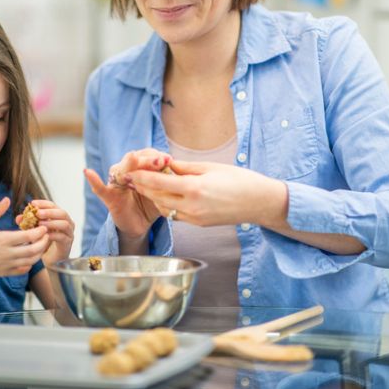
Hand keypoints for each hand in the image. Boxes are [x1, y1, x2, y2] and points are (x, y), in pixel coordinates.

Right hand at [0, 197, 49, 276]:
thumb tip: (7, 198)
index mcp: (2, 240)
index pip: (28, 237)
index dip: (39, 232)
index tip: (43, 227)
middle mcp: (6, 254)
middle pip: (33, 250)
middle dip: (43, 243)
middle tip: (46, 236)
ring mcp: (5, 265)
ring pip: (30, 262)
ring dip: (39, 253)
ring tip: (41, 245)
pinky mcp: (3, 273)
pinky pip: (22, 270)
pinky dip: (29, 264)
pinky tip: (30, 257)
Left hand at [17, 199, 74, 265]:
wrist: (50, 259)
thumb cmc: (43, 242)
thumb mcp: (34, 230)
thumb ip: (28, 223)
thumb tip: (18, 218)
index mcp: (59, 216)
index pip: (53, 205)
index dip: (44, 203)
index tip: (33, 203)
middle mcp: (67, 222)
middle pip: (62, 213)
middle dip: (49, 212)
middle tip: (38, 213)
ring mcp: (69, 233)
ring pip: (64, 224)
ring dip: (52, 222)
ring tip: (40, 224)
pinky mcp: (68, 243)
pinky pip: (62, 237)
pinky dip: (53, 235)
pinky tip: (44, 235)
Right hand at [84, 149, 171, 248]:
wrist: (140, 225)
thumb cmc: (151, 204)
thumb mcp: (162, 192)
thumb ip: (166, 181)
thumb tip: (176, 169)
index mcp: (140, 169)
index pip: (147, 156)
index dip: (158, 157)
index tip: (169, 159)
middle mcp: (126, 172)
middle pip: (135, 160)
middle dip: (148, 159)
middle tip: (161, 161)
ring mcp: (116, 184)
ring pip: (120, 170)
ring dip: (128, 164)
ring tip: (133, 158)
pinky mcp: (109, 197)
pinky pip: (100, 188)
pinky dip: (94, 180)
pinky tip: (87, 172)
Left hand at [128, 160, 289, 228]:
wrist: (259, 202)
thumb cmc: (239, 180)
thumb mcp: (210, 167)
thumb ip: (184, 167)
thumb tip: (165, 164)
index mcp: (194, 188)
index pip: (158, 183)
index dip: (141, 176)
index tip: (129, 170)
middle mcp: (192, 206)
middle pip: (157, 198)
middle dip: (142, 187)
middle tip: (131, 177)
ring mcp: (195, 218)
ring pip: (164, 208)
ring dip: (154, 197)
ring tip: (145, 185)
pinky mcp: (199, 224)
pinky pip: (175, 215)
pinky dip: (167, 205)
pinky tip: (165, 196)